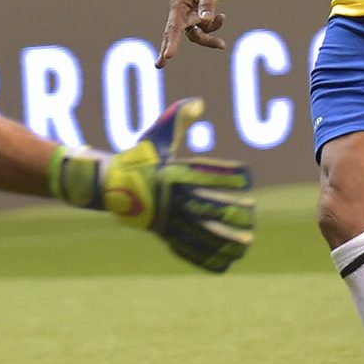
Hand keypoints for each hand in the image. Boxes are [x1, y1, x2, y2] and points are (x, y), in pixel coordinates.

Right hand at [50, 99, 253, 272]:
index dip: (230, 175)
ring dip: (227, 239)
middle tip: (253, 212)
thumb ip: (178, 119)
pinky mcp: (166, 236)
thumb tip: (199, 103)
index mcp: (173, 174)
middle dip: (233, 211)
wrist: (110, 186)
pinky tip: (229, 261)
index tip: (247, 178)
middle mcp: (172, 199)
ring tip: (247, 242)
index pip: (207, 175)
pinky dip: (209, 258)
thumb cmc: (139, 159)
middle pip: (208, 208)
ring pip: (202, 234)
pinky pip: (190, 250)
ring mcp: (169, 220)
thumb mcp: (156, 136)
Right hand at [156, 0, 228, 65]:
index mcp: (178, 6)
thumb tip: (206, 20)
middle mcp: (180, 14)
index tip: (168, 57)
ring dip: (209, 37)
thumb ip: (207, 4)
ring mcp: (189, 17)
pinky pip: (206, 29)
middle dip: (168, 50)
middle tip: (159, 65)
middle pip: (174, 36)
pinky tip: (222, 17)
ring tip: (223, 24)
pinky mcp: (198, 18)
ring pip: (196, 35)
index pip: (173, 28)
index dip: (171, 43)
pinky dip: (215, 25)